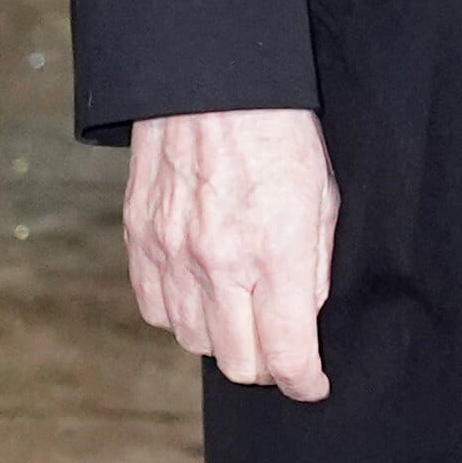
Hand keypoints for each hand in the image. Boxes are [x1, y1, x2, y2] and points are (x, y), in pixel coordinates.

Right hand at [124, 107, 338, 397]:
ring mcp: (171, 253)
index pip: (286, 354)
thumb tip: (304, 319)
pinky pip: (155, 310)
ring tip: (241, 311)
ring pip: (193, 341)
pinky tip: (202, 291)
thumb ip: (315, 268)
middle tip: (280, 347)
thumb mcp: (322, 196)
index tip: (313, 383)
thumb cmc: (277, 130)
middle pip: (238, 363)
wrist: (207, 78)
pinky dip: (180, 313)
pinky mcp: (139, 239)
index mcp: (274, 252)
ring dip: (222, 339)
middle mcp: (217, 262)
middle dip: (266, 365)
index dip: (304, 382)